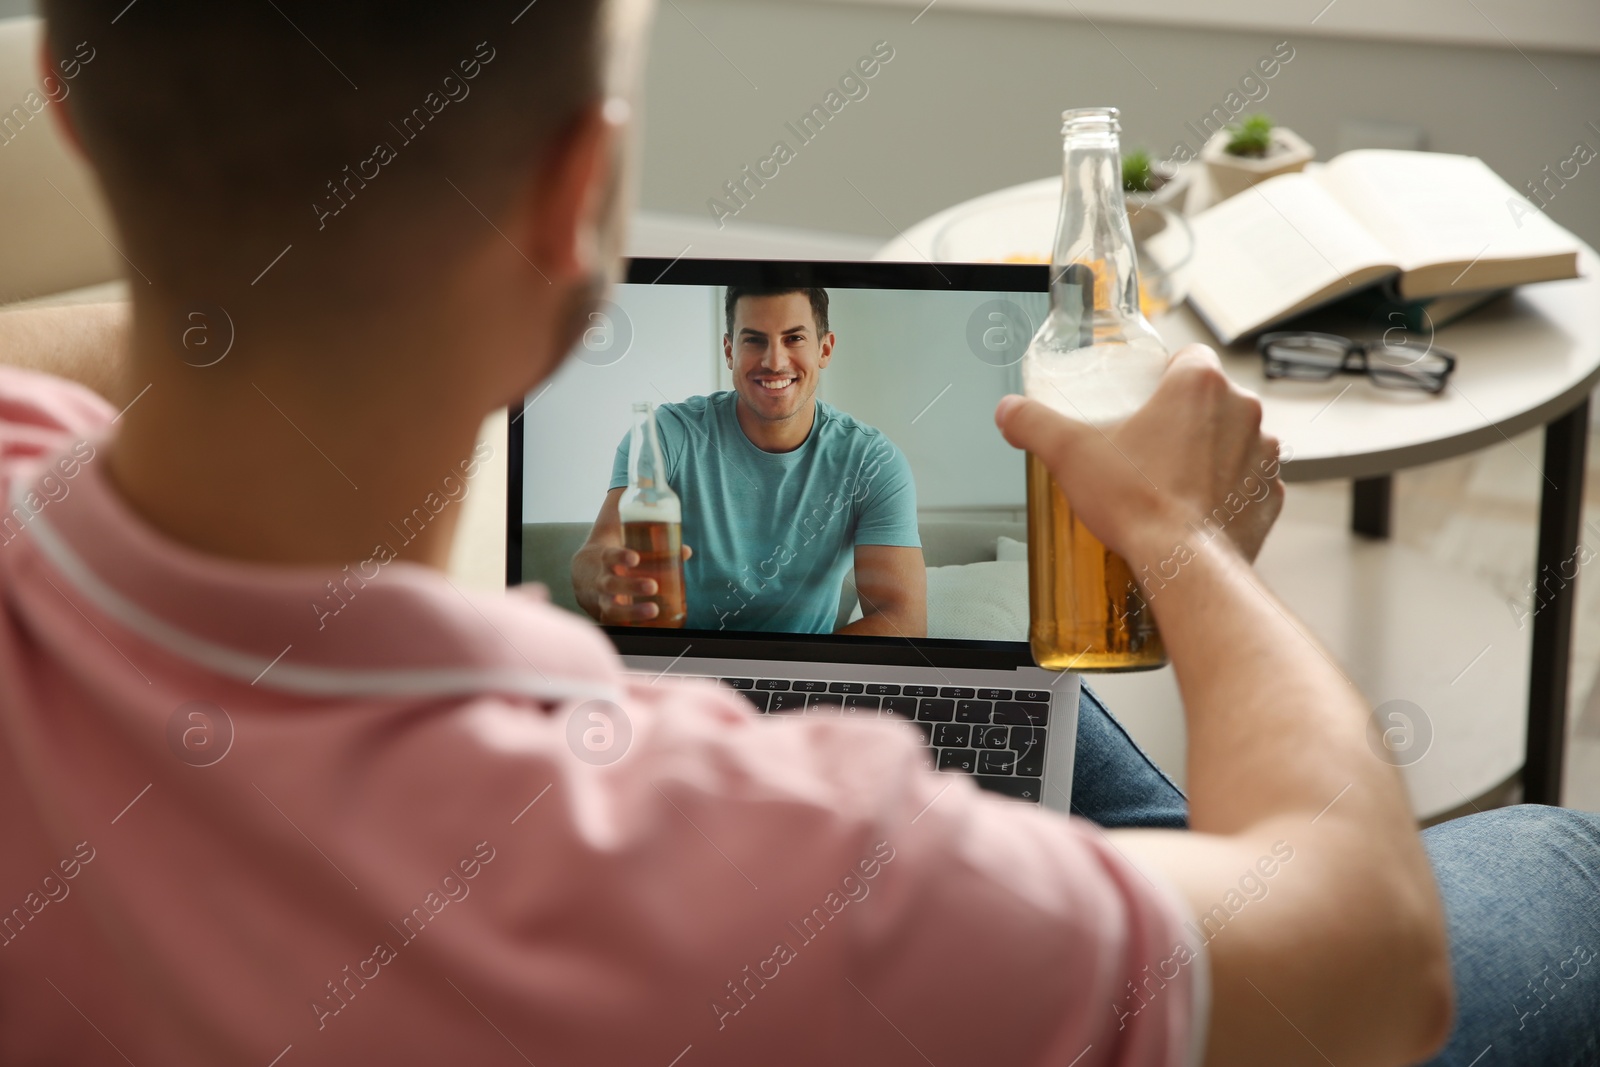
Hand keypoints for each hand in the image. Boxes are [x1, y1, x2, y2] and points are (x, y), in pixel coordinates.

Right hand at [593, 543, 692, 623]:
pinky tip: (647, 629)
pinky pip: (613, 624)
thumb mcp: (622, 537)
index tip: (635, 558)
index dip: (621, 557)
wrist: (583, 573)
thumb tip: (686, 550)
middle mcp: (602, 581)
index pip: (610, 556)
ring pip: (612, 609)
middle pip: (611, 584)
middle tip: (652, 586)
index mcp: (605, 559)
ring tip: (653, 610)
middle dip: (631, 586)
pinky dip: (628, 627)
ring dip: (632, 612)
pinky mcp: (606, 616)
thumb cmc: (612, 552)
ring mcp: (602, 600)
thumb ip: (649, 533)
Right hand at [995, 344, 1283, 567]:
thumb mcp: (1069, 454)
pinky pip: (1248, 481)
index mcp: (1199, 385)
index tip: (1143, 397)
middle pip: (1210, 398)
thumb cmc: (1139, 505)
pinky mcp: (1270, 496)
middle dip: (1182, 417)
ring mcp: (1263, 455)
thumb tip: (1010, 412)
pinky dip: (1226, 490)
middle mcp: (1242, 411)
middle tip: (1146, 445)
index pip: (1189, 355)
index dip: (1164, 374)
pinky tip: (1194, 507)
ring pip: (1232, 438)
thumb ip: (1033, 423)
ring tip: (1169, 479)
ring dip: (1208, 452)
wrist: (1184, 567)